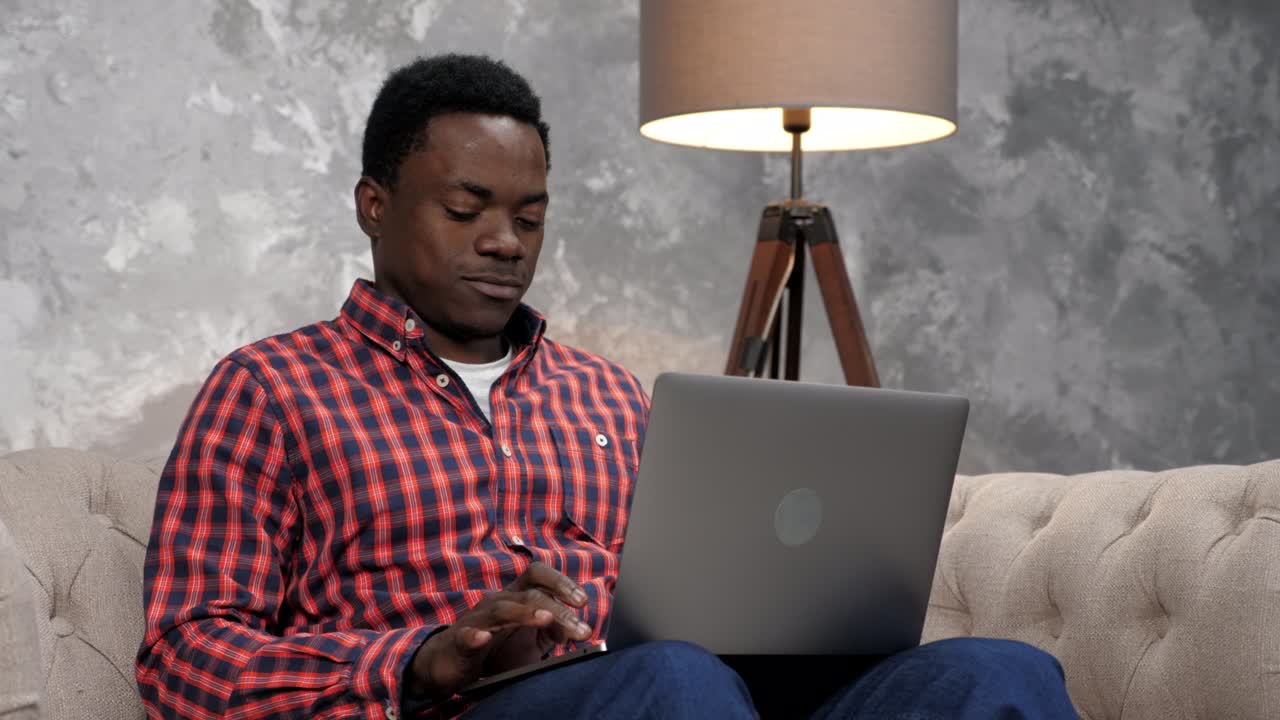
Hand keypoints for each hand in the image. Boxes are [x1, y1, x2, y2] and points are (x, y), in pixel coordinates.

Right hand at [406, 562, 591, 698]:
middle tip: (580, 629)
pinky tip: (483, 638)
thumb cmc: (493, 649)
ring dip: (525, 614)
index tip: (583, 601)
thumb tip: (573, 629)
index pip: (538, 576)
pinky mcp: (459, 641)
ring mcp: (477, 620)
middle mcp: (497, 601)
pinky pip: (466, 636)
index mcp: (514, 597)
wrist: (449, 663)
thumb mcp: (529, 641)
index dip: (561, 582)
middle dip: (557, 609)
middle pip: (528, 594)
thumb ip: (551, 631)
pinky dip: (475, 636)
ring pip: (502, 609)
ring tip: (545, 619)